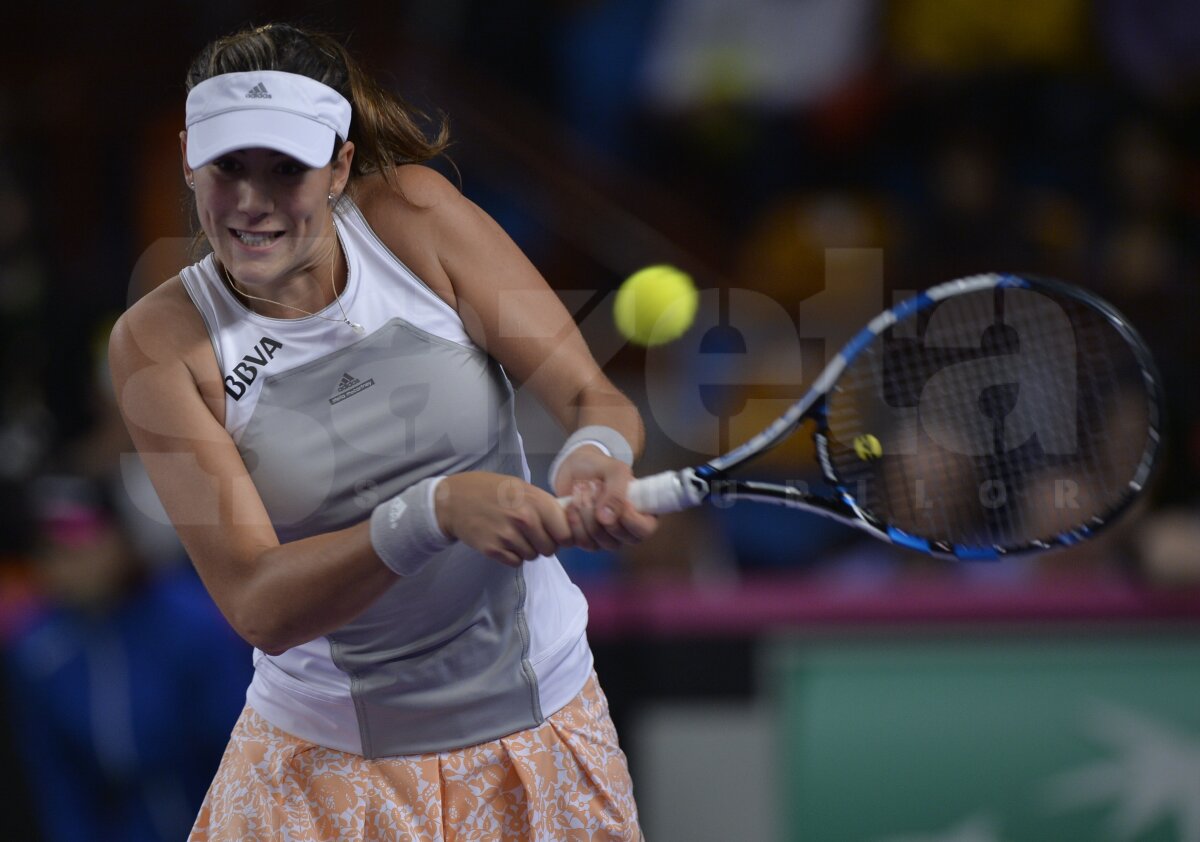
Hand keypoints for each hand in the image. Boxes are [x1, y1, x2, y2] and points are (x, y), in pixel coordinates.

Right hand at [435, 472, 572, 566]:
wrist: (455, 499)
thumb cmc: (491, 490)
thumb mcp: (522, 488)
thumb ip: (544, 505)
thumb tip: (568, 523)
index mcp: (536, 500)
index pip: (566, 533)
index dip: (563, 536)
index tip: (557, 535)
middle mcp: (524, 518)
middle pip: (550, 549)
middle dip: (544, 544)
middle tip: (531, 534)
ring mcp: (508, 535)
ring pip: (533, 556)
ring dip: (526, 549)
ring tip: (513, 534)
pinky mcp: (493, 549)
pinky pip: (516, 562)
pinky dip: (512, 556)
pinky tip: (503, 541)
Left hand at [554, 446, 658, 551]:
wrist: (577, 468)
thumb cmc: (602, 468)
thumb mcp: (616, 471)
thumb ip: (616, 493)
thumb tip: (607, 520)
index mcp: (642, 515)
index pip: (644, 530)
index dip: (631, 520)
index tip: (620, 501)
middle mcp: (626, 532)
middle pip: (617, 539)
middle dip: (600, 510)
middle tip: (595, 484)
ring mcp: (606, 539)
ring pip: (596, 540)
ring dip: (585, 512)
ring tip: (582, 488)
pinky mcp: (586, 540)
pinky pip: (580, 541)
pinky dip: (574, 519)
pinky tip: (573, 501)